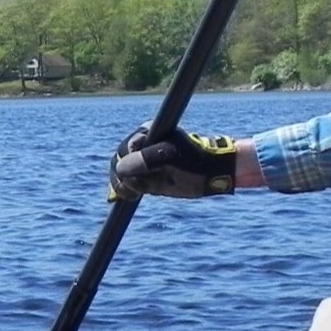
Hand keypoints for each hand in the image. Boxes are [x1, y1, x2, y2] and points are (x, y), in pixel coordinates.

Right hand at [108, 125, 238, 200]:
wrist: (212, 175)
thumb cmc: (194, 161)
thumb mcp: (169, 157)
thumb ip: (144, 160)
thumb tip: (120, 168)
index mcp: (147, 133)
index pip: (125, 147)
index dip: (126, 161)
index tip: (139, 173)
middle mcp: (142, 146)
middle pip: (118, 160)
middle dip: (123, 175)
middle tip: (137, 187)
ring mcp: (142, 163)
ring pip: (119, 174)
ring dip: (123, 185)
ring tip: (135, 194)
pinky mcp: (145, 179)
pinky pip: (126, 185)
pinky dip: (124, 191)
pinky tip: (130, 197)